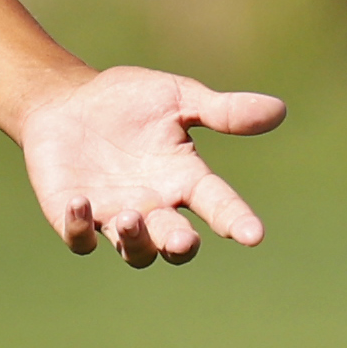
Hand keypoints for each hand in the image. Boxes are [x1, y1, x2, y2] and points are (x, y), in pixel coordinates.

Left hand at [19, 67, 284, 266]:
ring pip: (134, 250)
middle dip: (179, 245)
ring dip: (135, 240)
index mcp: (184, 179)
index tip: (253, 234)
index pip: (218, 205)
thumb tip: (279, 110)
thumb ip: (222, 110)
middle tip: (184, 240)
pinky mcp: (75, 217)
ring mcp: (114, 216)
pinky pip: (81, 237)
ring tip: (131, 217)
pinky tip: (82, 202)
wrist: (67, 102)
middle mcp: (154, 207)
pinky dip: (81, 227)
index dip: (236, 220)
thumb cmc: (128, 101)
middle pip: (175, 243)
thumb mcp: (177, 97)